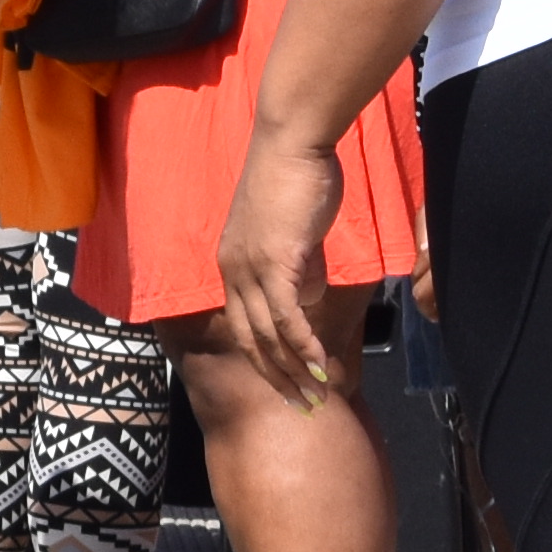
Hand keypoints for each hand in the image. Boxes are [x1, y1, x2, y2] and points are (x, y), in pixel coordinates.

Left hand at [221, 148, 352, 404]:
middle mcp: (233, 272)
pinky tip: (320, 363)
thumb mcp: (294, 234)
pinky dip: (303, 343)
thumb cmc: (297, 182)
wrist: (293, 145)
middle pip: (251, 339)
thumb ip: (298, 266)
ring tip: (319, 394)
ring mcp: (251, 268)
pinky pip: (287, 314)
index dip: (265, 359)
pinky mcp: (276, 261)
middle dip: (278, 377)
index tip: (287, 384)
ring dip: (295, 368)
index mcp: (232, 267)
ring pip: (268, 333)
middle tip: (304, 406)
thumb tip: (306, 296)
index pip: (244, 325)